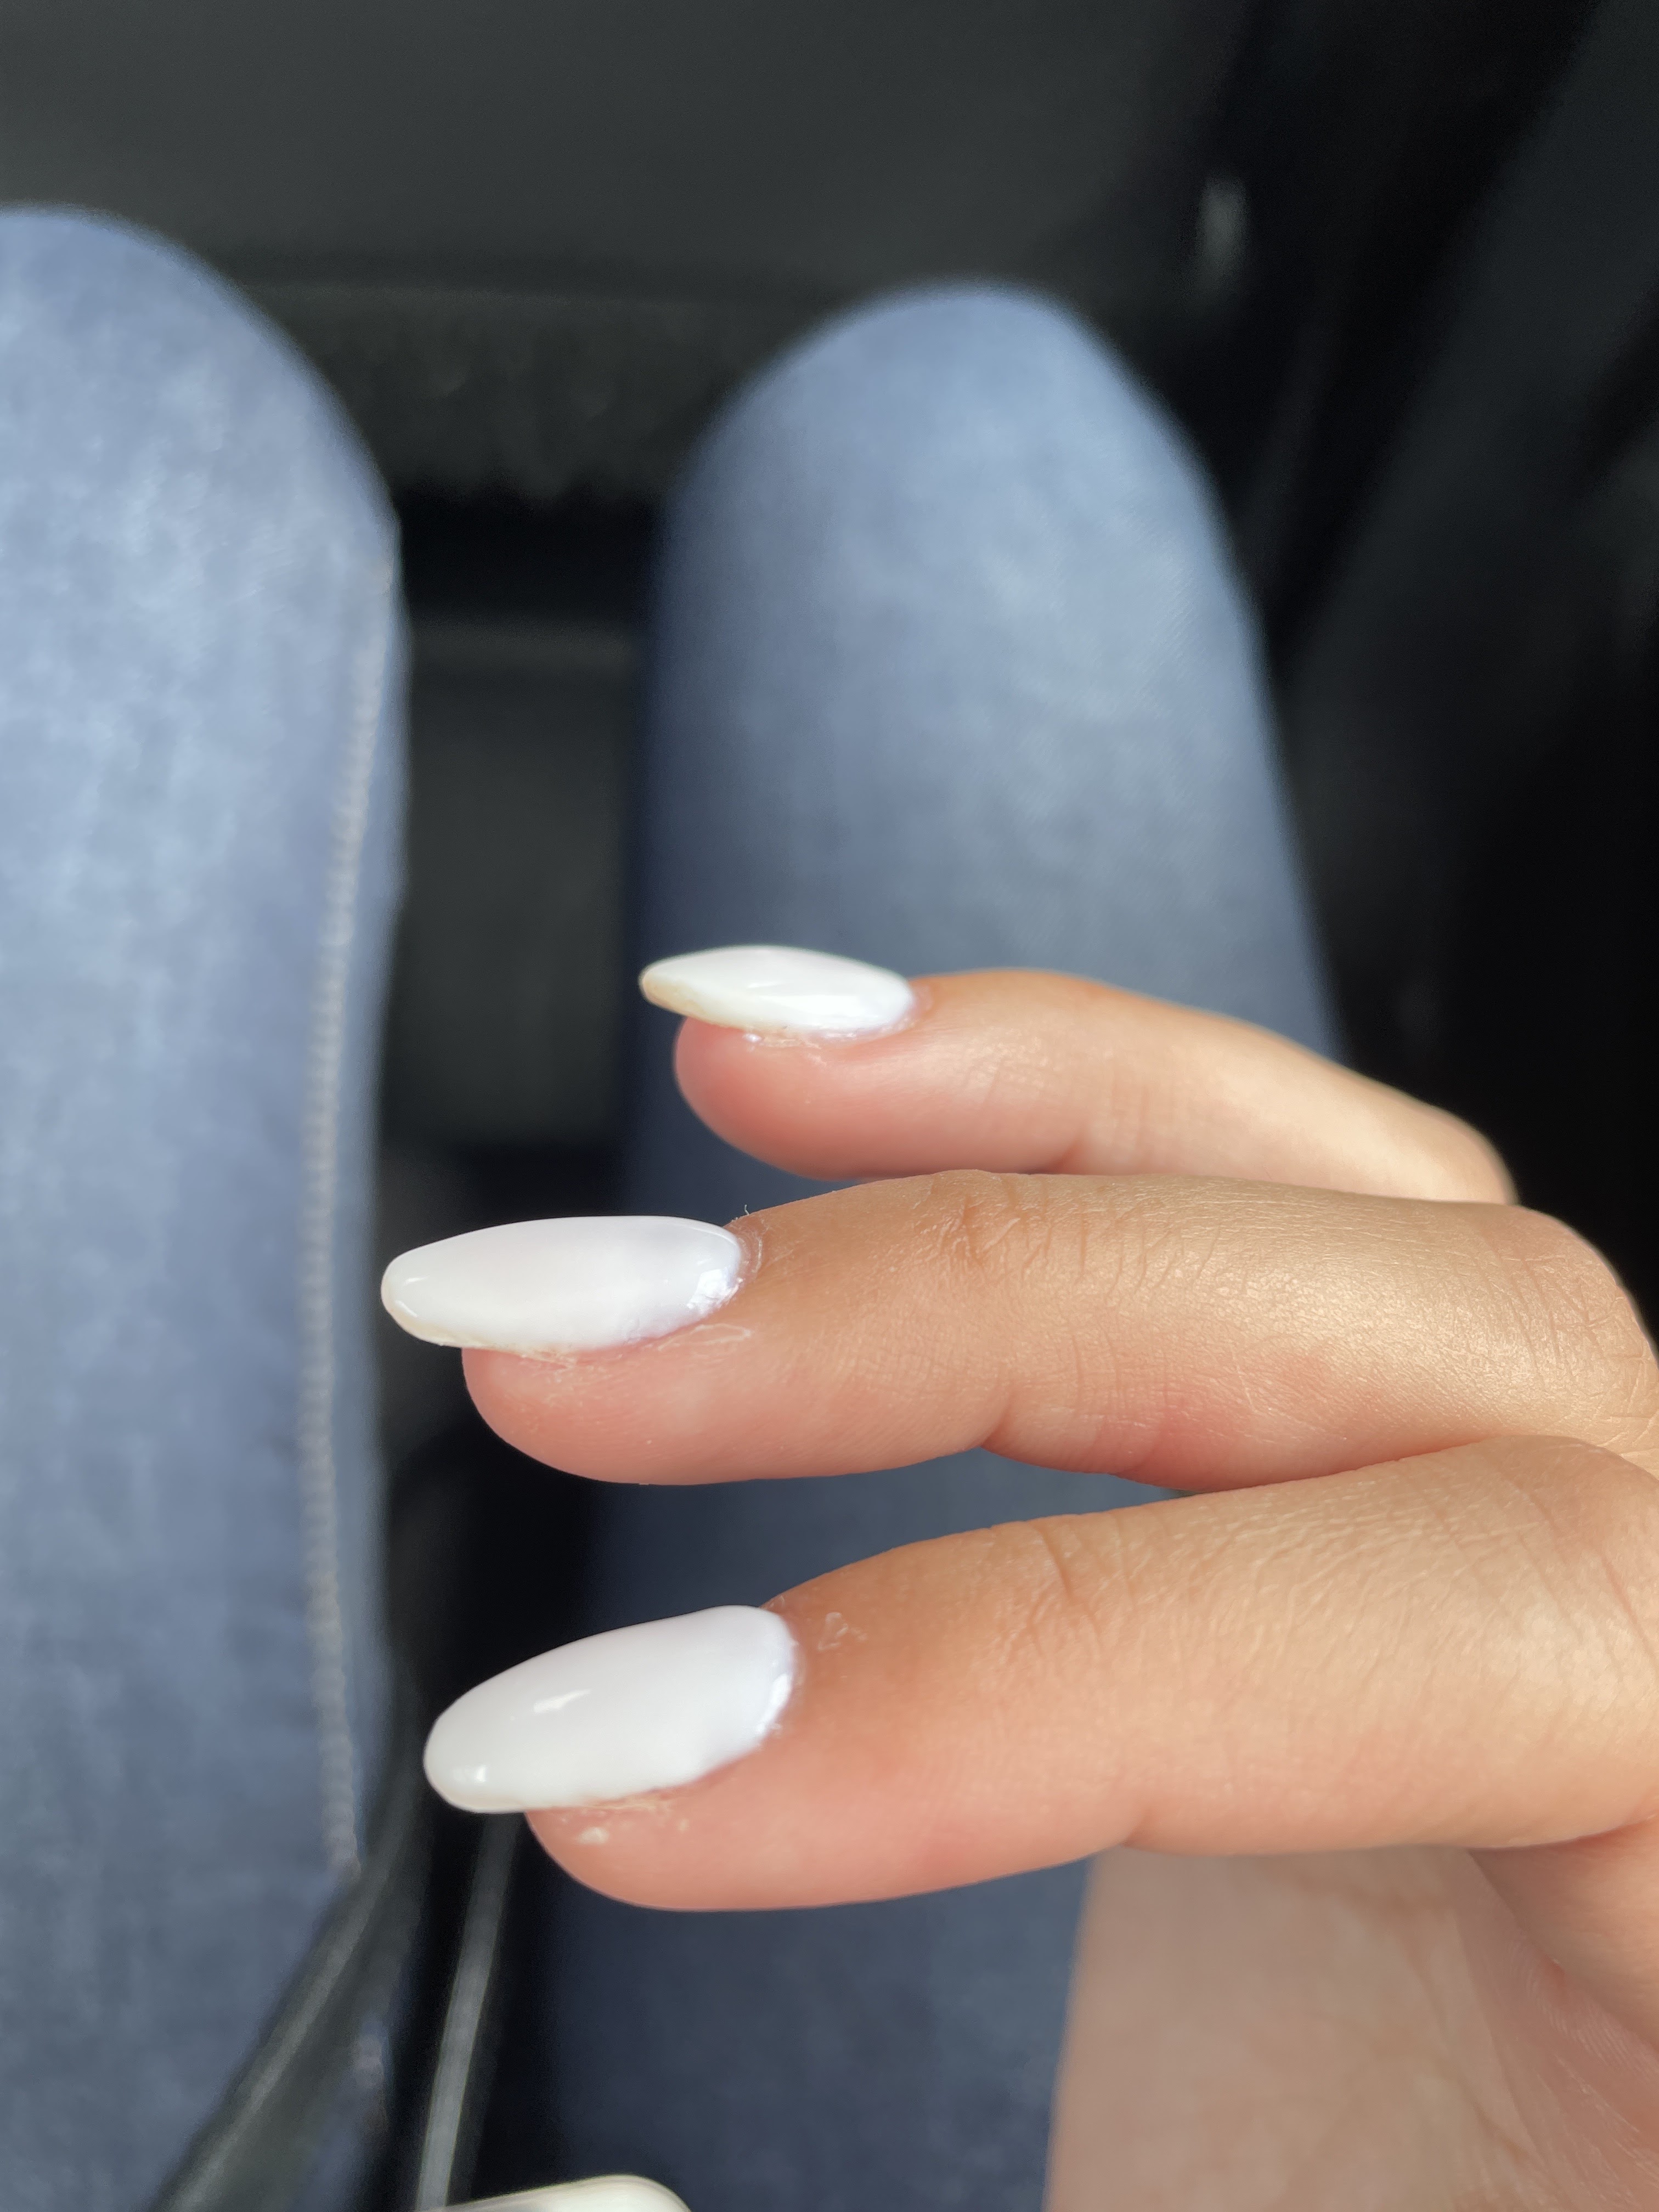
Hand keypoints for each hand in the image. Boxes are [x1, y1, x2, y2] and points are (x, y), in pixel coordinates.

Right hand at [393, 953, 1658, 2206]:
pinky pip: (1315, 1206)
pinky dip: (1082, 1108)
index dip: (1037, 1677)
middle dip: (960, 1328)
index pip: (1507, 1659)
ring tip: (730, 1065)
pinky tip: (867, 1075)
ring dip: (1021, 1124)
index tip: (633, 1773)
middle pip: (1448, 1361)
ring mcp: (1594, 1534)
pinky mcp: (1432, 1465)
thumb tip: (572, 2194)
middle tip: (574, 1362)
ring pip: (1386, 1216)